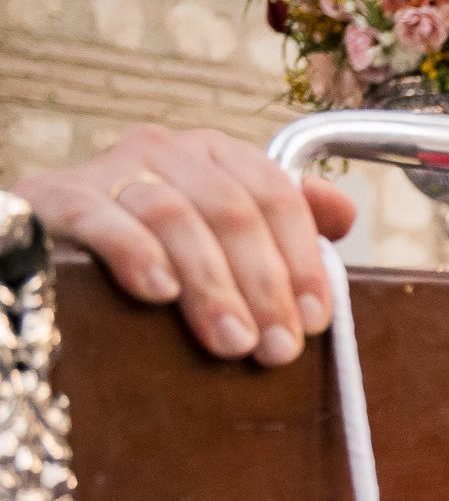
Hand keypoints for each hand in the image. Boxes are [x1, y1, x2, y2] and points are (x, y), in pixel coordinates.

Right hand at [13, 125, 354, 365]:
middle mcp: (165, 151)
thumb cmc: (152, 246)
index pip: (275, 196)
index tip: (315, 321)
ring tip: (231, 342)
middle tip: (275, 350)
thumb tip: (345, 212)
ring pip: (173, 216)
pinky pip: (98, 217)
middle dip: (262, 285)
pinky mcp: (53, 195)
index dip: (301, 260)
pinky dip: (135, 253)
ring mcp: (107, 168)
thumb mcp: (221, 234)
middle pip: (230, 211)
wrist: (52, 241)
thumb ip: (281, 223)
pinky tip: (160, 293)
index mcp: (214, 156)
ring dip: (211, 284)